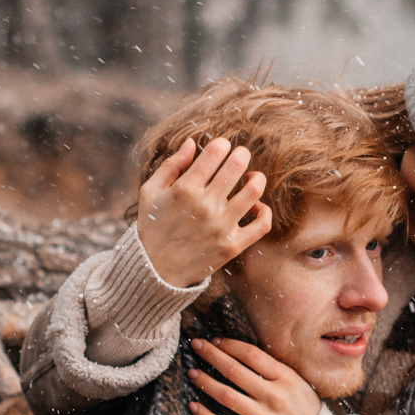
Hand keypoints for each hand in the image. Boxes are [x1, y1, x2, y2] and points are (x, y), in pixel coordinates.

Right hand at [135, 138, 272, 287]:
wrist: (154, 270)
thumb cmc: (152, 226)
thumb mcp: (150, 192)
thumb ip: (171, 166)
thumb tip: (192, 143)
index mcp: (184, 189)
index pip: (214, 153)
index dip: (222, 144)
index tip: (222, 147)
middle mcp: (205, 206)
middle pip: (236, 166)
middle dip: (242, 154)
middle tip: (240, 155)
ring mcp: (221, 226)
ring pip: (253, 191)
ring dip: (256, 178)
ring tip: (251, 177)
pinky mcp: (232, 245)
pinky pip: (261, 224)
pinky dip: (264, 211)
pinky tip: (255, 206)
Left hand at [186, 337, 320, 414]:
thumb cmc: (306, 412)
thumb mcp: (298, 385)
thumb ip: (275, 372)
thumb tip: (243, 355)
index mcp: (286, 378)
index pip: (251, 355)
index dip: (230, 345)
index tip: (215, 341)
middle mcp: (274, 396)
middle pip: (234, 371)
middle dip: (211, 355)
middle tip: (196, 346)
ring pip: (226, 396)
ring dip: (205, 382)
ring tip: (192, 373)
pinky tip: (193, 406)